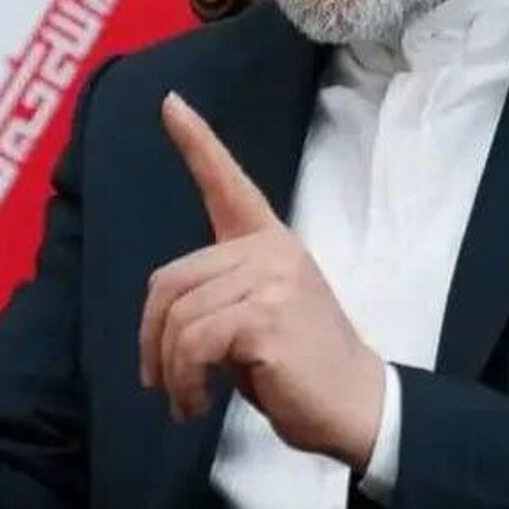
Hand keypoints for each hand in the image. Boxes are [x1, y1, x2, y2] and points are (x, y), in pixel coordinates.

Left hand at [139, 92, 385, 467]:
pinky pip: (193, 344)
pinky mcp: (266, 316)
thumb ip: (221, 294)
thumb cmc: (299, 367)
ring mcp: (271, 279)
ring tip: (187, 401)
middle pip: (169, 281)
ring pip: (178, 319)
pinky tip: (198, 405)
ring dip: (170, 371)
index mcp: (269, 242)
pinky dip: (184, 383)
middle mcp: (270, 249)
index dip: (196, 142)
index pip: (228, 182)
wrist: (355, 406)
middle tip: (160, 382)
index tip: (169, 102)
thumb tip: (166, 318)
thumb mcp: (258, 316)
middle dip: (153, 339)